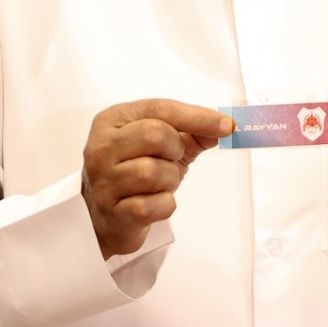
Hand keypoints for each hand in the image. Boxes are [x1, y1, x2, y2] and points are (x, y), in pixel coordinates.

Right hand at [81, 99, 233, 258]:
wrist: (104, 217)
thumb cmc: (133, 173)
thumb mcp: (159, 146)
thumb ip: (191, 132)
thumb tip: (224, 126)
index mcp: (111, 121)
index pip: (159, 109)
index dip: (197, 116)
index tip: (226, 125)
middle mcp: (101, 148)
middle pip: (155, 135)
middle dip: (175, 149)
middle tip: (171, 160)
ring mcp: (103, 182)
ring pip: (154, 172)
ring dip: (170, 179)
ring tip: (159, 184)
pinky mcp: (114, 213)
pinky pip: (158, 205)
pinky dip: (166, 204)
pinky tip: (154, 203)